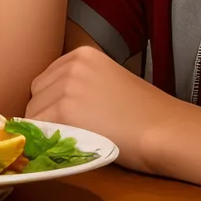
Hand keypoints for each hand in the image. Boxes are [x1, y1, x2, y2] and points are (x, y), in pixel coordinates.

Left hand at [25, 45, 190, 172]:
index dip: (53, 103)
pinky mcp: (64, 109)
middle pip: (37, 94)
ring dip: (47, 130)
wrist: (166, 130)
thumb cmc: (146, 115)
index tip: (68, 119)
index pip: (47, 80)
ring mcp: (66, 86)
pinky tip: (71, 146)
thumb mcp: (110, 84)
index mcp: (83, 54)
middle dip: (47, 115)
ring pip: (34, 113)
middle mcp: (71, 64)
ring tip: (77, 140)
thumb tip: (50, 106)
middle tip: (72, 133)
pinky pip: (39, 129)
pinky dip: (47, 141)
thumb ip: (81, 86)